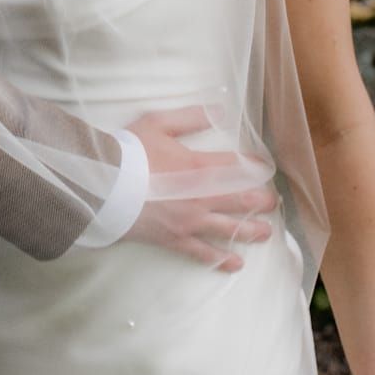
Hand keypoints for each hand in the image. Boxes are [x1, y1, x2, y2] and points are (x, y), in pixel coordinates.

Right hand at [124, 106, 278, 270]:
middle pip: (241, 200)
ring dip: (251, 231)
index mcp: (199, 167)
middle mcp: (201, 197)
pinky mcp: (175, 239)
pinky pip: (203, 253)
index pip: (238, 167)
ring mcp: (189, 221)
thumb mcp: (157, 123)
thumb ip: (191, 117)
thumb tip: (221, 110)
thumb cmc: (128, 152)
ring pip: (229, 229)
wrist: (101, 185)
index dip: (256, 167)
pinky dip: (221, 259)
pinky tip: (235, 263)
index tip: (264, 168)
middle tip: (273, 202)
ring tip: (265, 233)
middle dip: (261, 201)